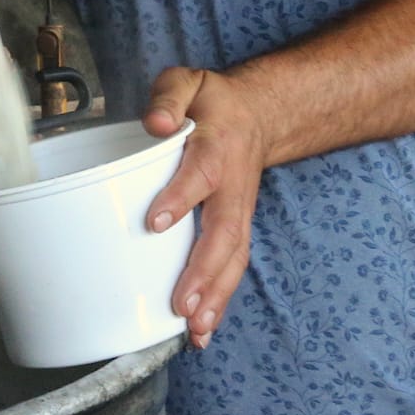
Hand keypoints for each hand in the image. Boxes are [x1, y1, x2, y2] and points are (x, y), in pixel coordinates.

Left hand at [142, 67, 270, 349]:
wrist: (258, 114)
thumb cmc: (210, 102)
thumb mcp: (188, 82)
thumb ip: (169, 97)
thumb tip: (157, 124)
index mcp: (217, 147)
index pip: (201, 174)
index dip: (181, 197)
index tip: (155, 223)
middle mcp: (233, 186)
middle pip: (225, 232)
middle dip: (204, 270)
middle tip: (183, 303)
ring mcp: (239, 211)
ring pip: (234, 257)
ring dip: (216, 296)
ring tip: (197, 331)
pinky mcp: (237, 229)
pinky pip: (233, 267)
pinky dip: (219, 301)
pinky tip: (201, 332)